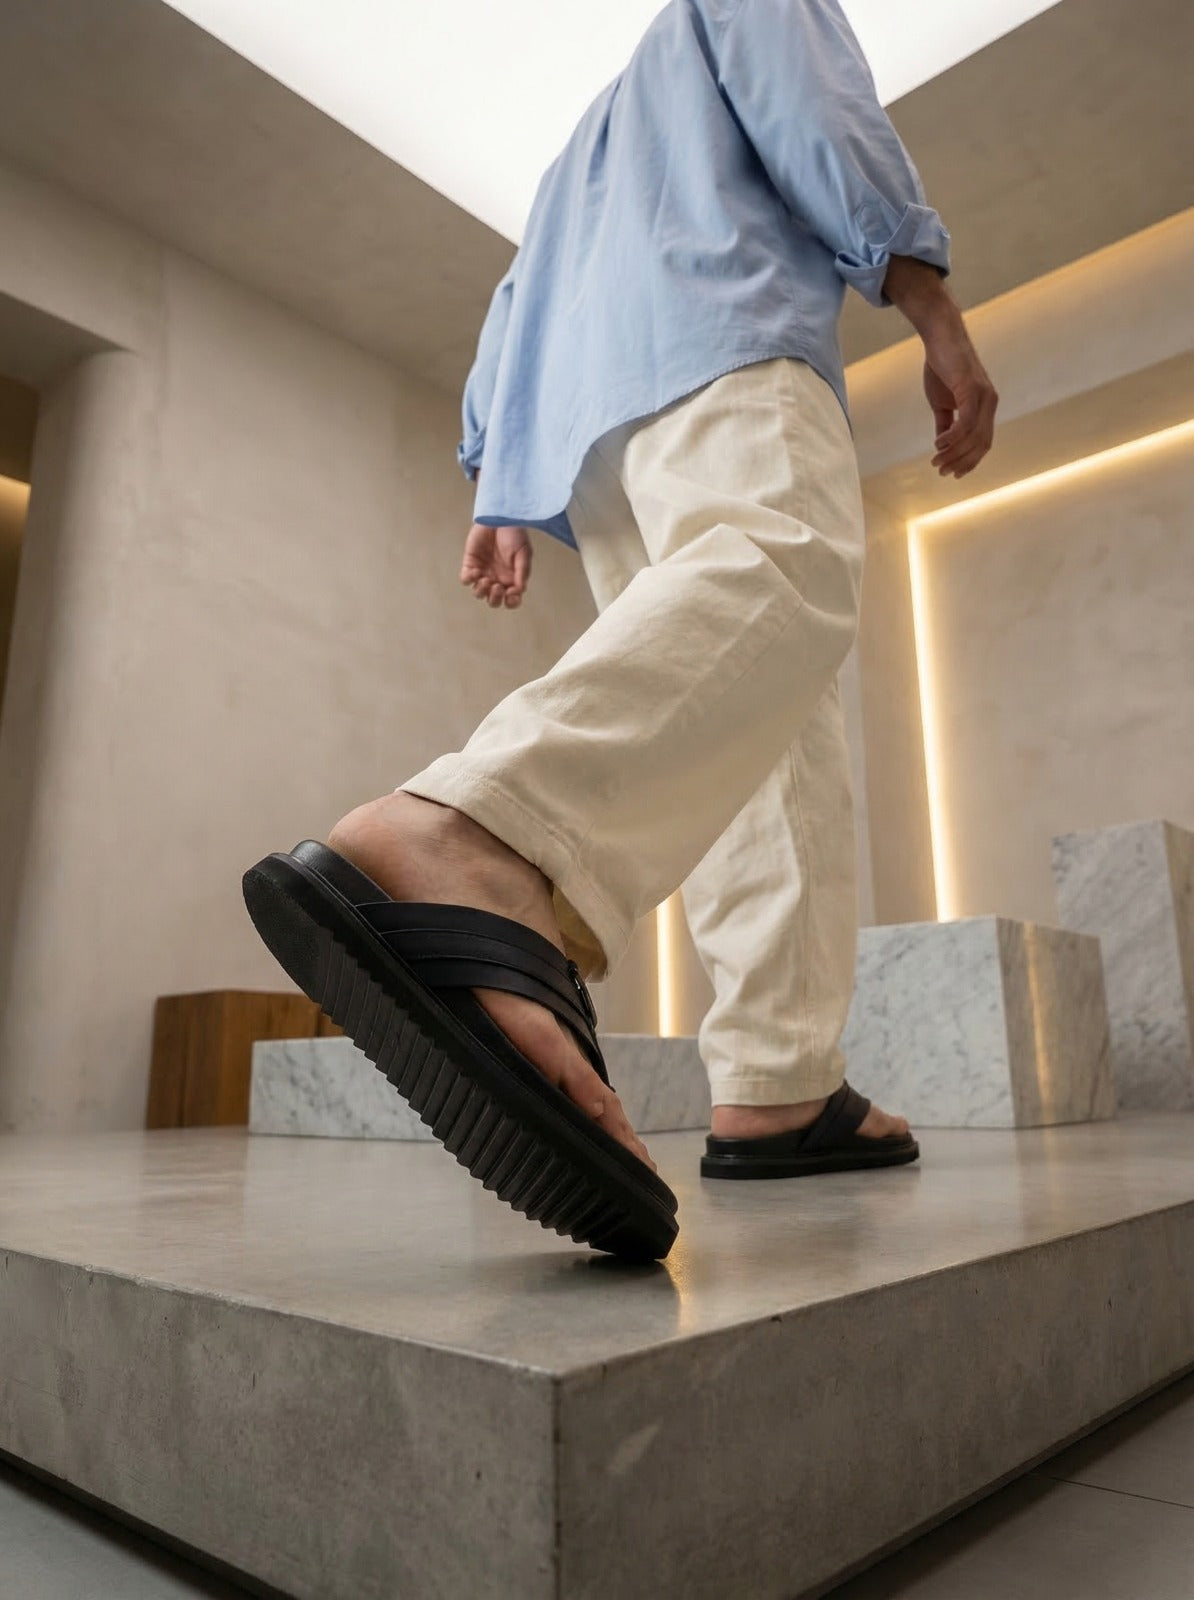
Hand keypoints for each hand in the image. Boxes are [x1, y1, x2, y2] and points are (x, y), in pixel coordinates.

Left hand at [460, 522, 531, 608]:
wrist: (500, 516)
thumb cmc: (515, 533)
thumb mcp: (524, 553)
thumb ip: (522, 572)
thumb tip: (520, 590)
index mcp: (512, 579)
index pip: (511, 600)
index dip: (511, 602)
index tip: (511, 593)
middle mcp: (498, 578)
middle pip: (493, 600)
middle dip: (495, 599)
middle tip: (497, 586)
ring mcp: (483, 572)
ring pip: (479, 593)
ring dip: (482, 591)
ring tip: (486, 579)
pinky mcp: (471, 563)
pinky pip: (466, 579)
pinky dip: (470, 579)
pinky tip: (477, 571)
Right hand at [881, 255, 997, 478]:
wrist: (941, 336)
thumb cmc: (941, 366)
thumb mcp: (942, 402)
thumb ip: (944, 423)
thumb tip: (942, 445)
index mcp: (985, 407)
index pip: (982, 443)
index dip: (969, 462)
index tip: (952, 474)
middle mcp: (990, 403)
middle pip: (981, 444)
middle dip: (961, 462)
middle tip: (941, 471)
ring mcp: (983, 396)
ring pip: (974, 436)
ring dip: (954, 453)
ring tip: (936, 460)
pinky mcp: (972, 388)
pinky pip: (966, 422)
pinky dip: (953, 437)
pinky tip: (938, 444)